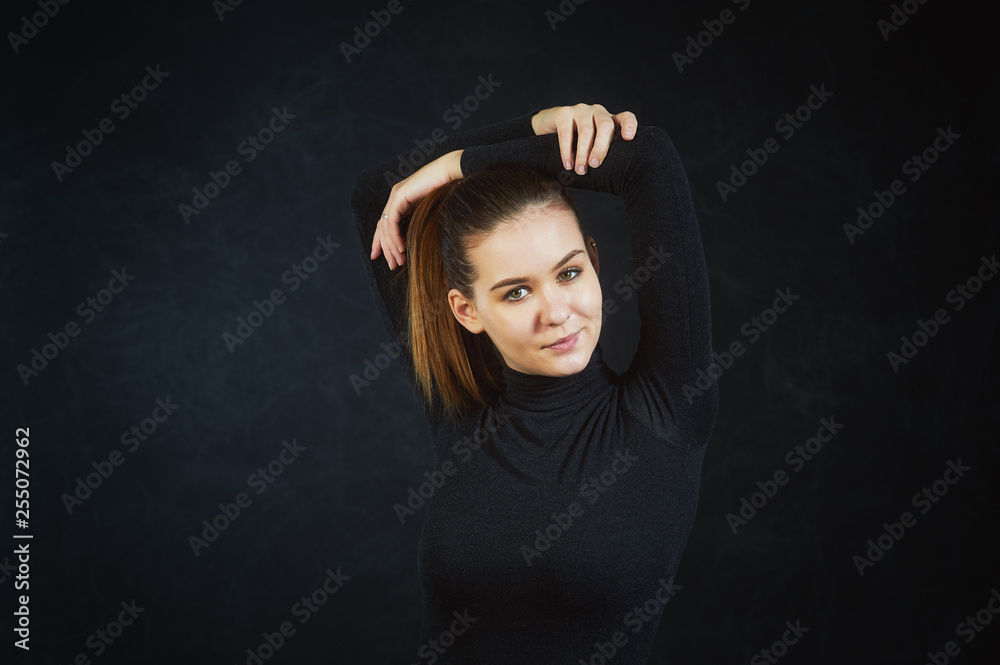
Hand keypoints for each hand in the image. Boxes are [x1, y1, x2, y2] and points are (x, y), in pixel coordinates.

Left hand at [371, 149, 463, 269]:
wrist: (453, 173)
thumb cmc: (449, 189)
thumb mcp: (432, 210)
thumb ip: (422, 221)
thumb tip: (419, 240)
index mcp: (401, 200)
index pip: (386, 224)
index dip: (382, 242)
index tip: (383, 257)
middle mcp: (395, 197)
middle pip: (382, 228)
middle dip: (385, 249)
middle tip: (391, 265)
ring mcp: (396, 196)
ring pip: (386, 227)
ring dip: (391, 247)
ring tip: (398, 261)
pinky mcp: (400, 196)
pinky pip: (392, 222)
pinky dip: (395, 237)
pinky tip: (401, 248)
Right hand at [530, 103, 637, 174]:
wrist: (546, 127)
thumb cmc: (575, 141)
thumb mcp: (592, 146)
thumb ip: (602, 153)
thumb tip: (615, 179)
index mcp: (608, 120)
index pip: (625, 117)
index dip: (629, 125)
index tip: (629, 138)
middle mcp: (597, 112)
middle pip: (605, 125)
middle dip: (601, 147)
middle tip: (595, 165)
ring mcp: (580, 110)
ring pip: (586, 130)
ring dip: (583, 153)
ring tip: (580, 170)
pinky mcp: (563, 113)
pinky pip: (566, 132)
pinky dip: (567, 151)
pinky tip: (567, 164)